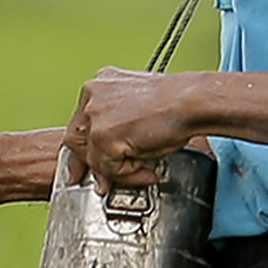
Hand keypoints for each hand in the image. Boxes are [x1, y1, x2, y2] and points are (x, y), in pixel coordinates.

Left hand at [65, 68, 200, 189]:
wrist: (192, 101)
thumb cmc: (175, 102)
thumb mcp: (136, 106)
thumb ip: (116, 125)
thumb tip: (106, 156)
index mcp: (99, 85)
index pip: (79, 121)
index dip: (83, 147)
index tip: (82, 164)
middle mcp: (91, 95)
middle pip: (75, 139)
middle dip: (89, 165)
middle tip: (101, 182)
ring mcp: (94, 114)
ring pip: (93, 157)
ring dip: (117, 170)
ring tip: (142, 169)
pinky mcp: (103, 134)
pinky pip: (109, 167)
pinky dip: (128, 174)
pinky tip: (146, 168)